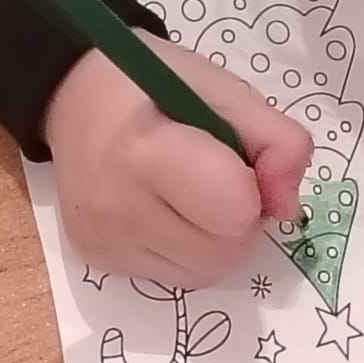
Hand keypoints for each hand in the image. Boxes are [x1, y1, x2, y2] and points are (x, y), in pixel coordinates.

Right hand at [43, 31, 312, 288]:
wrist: (74, 97)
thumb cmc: (153, 85)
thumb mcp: (224, 90)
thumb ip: (276, 140)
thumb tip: (289, 208)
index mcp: (145, 154)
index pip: (236, 212)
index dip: (254, 187)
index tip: (237, 158)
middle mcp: (117, 210)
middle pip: (225, 253)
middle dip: (240, 219)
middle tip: (217, 174)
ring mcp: (104, 244)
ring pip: (204, 273)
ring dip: (217, 239)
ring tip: (192, 191)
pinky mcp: (98, 262)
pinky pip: (175, 277)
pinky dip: (188, 250)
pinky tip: (167, 209)